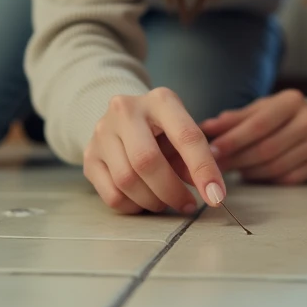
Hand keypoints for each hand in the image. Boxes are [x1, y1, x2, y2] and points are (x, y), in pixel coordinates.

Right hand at [83, 87, 227, 215]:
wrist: (122, 119)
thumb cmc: (162, 130)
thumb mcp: (183, 134)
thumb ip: (196, 158)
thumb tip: (209, 190)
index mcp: (160, 100)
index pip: (185, 136)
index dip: (204, 170)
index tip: (217, 197)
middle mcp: (125, 110)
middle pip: (147, 161)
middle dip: (171, 191)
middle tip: (187, 204)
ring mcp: (102, 132)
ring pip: (127, 180)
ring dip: (152, 201)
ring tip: (165, 201)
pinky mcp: (89, 156)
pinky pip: (111, 194)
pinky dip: (133, 206)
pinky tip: (143, 201)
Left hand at [200, 89, 306, 184]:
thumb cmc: (280, 117)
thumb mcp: (259, 110)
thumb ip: (233, 119)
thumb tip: (205, 128)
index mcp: (292, 100)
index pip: (258, 124)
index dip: (233, 140)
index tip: (211, 151)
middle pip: (267, 148)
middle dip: (237, 159)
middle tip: (215, 168)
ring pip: (276, 166)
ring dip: (248, 171)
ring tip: (232, 170)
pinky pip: (287, 178)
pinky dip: (265, 179)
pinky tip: (252, 175)